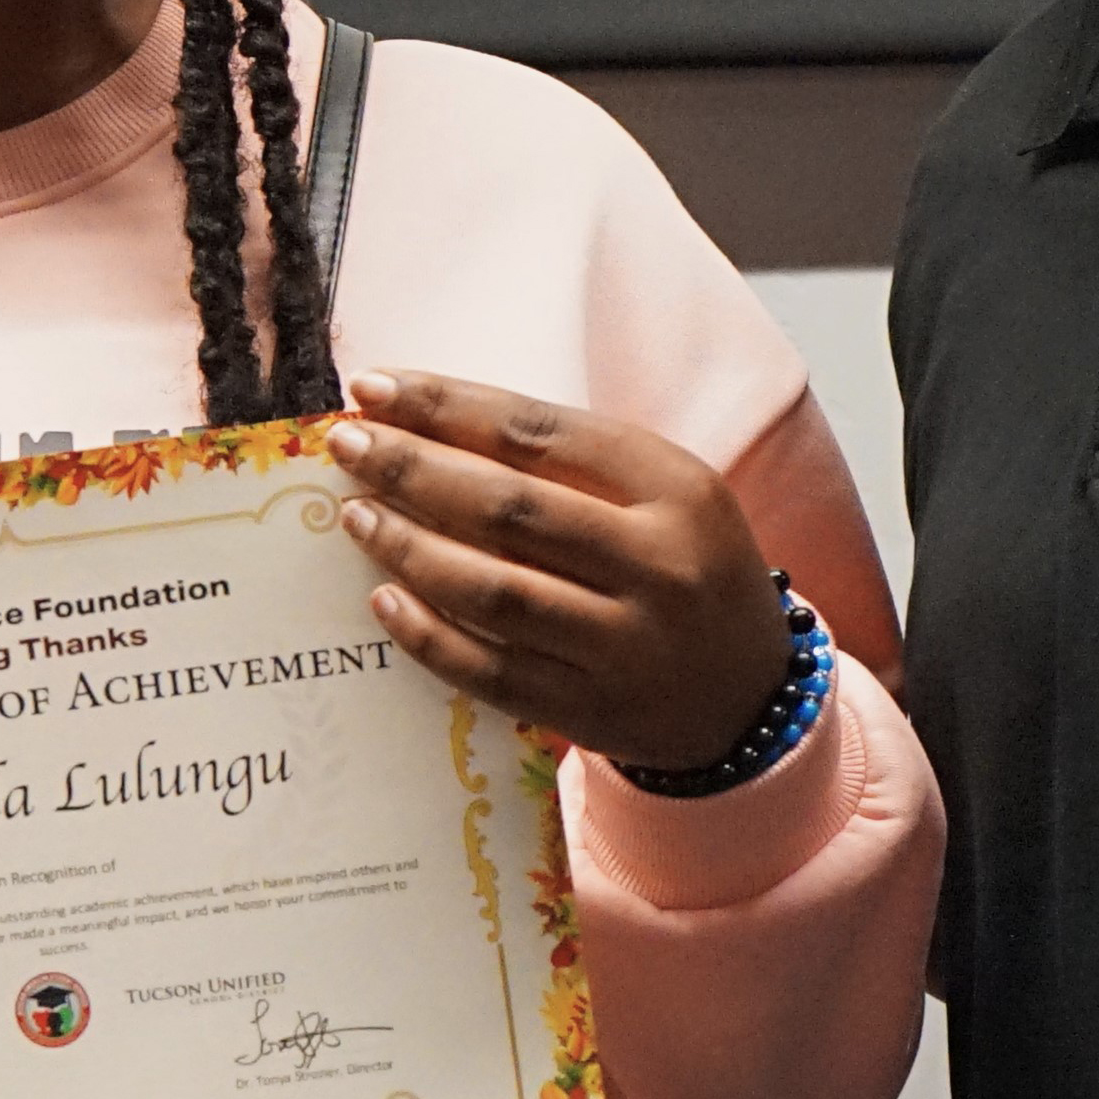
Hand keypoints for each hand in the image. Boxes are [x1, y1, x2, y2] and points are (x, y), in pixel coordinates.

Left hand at [325, 368, 793, 772]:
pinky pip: (491, 671)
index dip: (447, 406)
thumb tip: (430, 422)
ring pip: (493, 591)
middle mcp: (658, 564)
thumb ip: (567, 461)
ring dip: (410, 547)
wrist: (750, 696)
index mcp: (676, 487)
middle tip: (348, 445)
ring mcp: (628, 647)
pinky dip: (428, 633)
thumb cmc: (684, 568)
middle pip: (509, 508)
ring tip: (355, 514)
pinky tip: (384, 597)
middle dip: (413, 468)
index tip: (372, 386)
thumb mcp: (661, 494)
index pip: (540, 432)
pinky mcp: (595, 713)